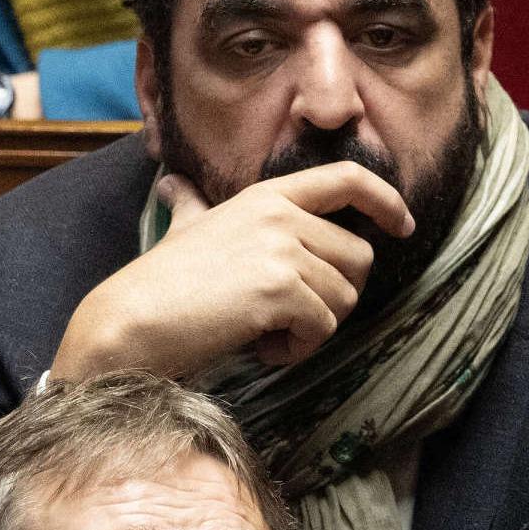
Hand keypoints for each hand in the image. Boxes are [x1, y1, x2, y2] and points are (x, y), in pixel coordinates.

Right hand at [51, 162, 414, 380]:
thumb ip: (193, 206)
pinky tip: (261, 349)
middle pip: (359, 257)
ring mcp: (282, 250)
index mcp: (267, 196)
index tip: (402, 226)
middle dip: (337, 296)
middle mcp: (281, 215)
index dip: (386, 200)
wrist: (125, 324)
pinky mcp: (280, 290)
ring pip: (345, 298)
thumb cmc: (156, 283)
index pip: (349, 179)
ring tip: (266, 334)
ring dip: (313, 329)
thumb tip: (174, 184)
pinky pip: (324, 327)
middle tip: (291, 317)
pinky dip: (299, 350)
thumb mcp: (184, 230)